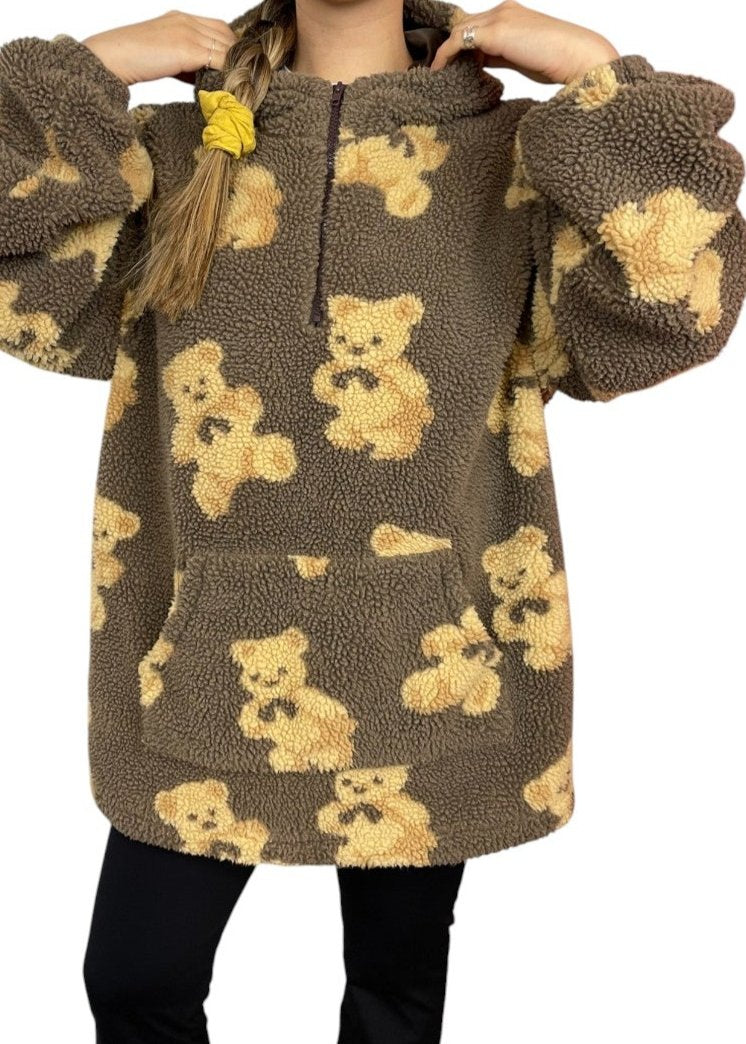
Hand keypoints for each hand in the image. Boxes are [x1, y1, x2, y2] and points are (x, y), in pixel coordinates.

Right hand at [81, 9, 237, 86]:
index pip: (218, 28)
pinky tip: (228, 86)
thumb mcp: (165, 56)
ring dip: (234, 66)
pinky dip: (227, 73)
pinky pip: (219, 59)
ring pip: (226, 47)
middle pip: (226, 35)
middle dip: (236, 57)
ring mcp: (188, 32)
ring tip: (237, 84)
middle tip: (241, 78)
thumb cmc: (133, 61)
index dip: (229, 47)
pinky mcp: (188, 48)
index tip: (233, 66)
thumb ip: (186, 62)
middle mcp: (186, 21)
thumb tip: (206, 76)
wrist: (112, 58)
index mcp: (180, 18)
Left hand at [430, 0, 618, 84]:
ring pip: (458, 30)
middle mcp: (503, 10)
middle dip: (448, 47)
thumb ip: (500, 56)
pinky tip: (440, 73)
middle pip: (463, 25)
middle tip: (437, 71)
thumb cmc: (556, 61)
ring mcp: (498, 18)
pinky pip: (458, 41)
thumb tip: (480, 67)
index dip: (460, 46)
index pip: (475, 25)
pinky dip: (445, 56)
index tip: (449, 67)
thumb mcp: (521, 57)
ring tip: (435, 75)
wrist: (577, 56)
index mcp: (510, 13)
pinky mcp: (495, 32)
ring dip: (444, 53)